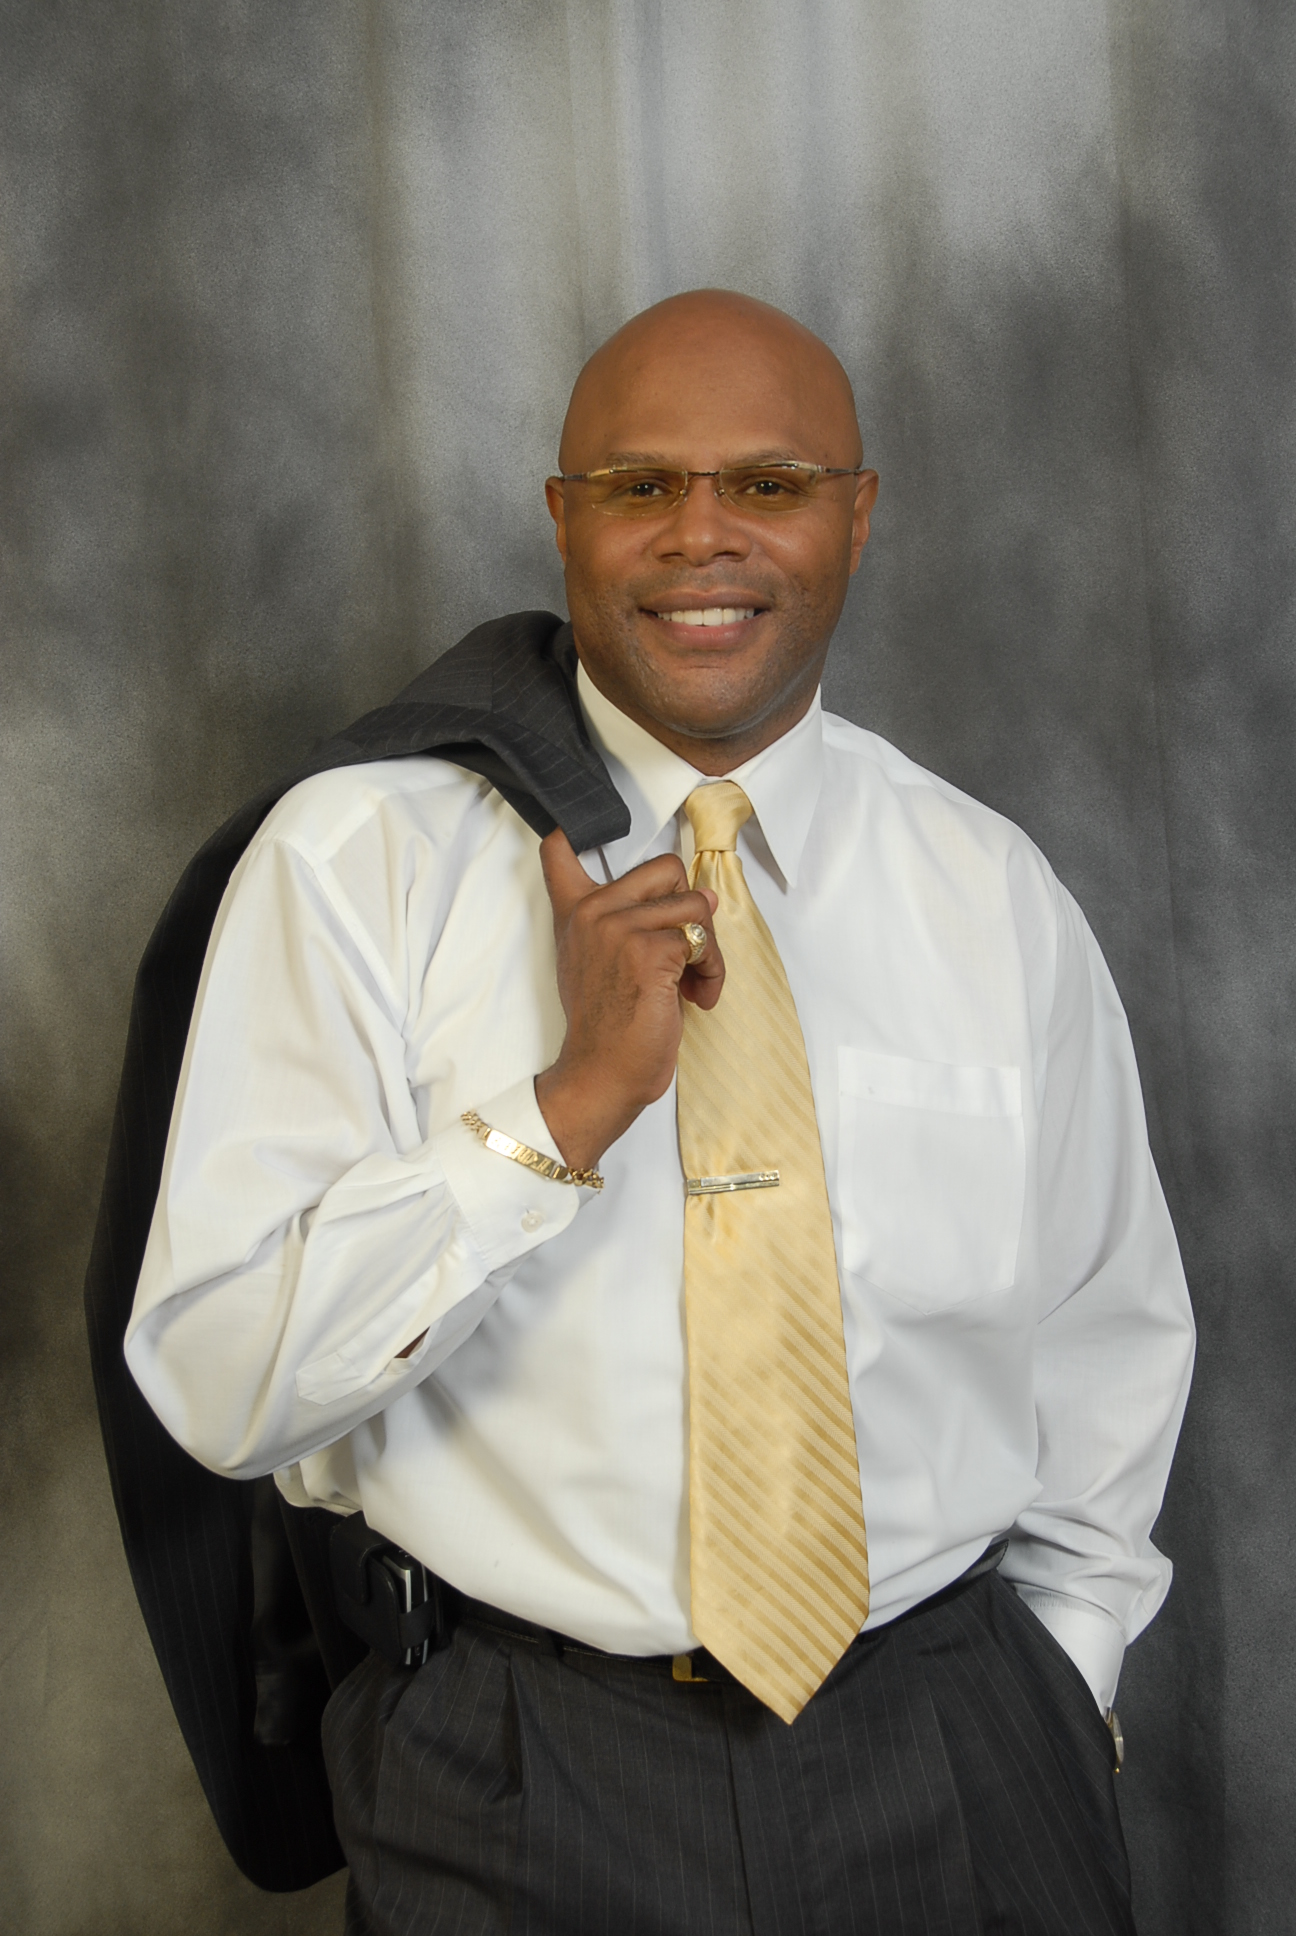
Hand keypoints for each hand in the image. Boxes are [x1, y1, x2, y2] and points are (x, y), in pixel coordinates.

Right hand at [534, 831, 723, 1170]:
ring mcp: (619, 927)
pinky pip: (704, 941)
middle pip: (667, 867)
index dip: (573, 832)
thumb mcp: (597, 962)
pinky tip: (696, 997)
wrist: (602, 1074)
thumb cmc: (607, 1025)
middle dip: (690, 908)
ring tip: (692, 981)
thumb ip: (625, 921)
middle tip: (683, 950)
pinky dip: (712, 972)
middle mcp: (593, 911)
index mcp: (574, 912)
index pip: (558, 849)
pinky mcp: (650, 951)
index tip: (574, 833)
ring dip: (708, 948)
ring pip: (696, 905)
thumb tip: (700, 893)